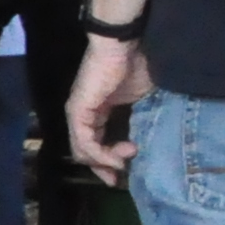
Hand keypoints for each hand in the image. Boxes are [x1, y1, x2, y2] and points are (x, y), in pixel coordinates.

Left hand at [69, 33, 153, 183]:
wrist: (126, 45)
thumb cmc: (137, 67)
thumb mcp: (140, 102)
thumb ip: (138, 122)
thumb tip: (146, 144)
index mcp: (97, 112)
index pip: (96, 145)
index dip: (109, 162)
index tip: (127, 172)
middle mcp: (83, 114)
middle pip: (85, 152)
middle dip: (103, 168)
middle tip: (119, 179)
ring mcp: (78, 112)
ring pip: (83, 150)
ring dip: (105, 161)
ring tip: (126, 160)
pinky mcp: (78, 110)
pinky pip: (84, 141)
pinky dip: (100, 154)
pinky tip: (117, 157)